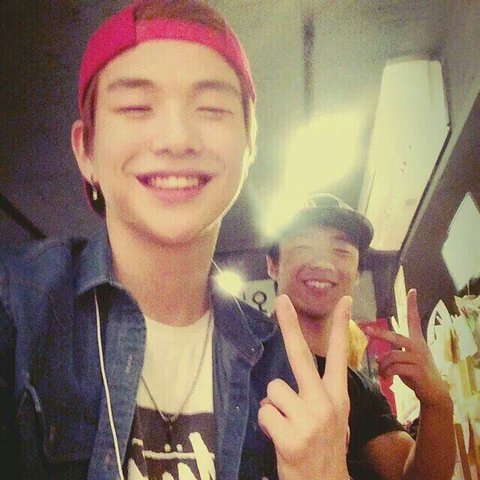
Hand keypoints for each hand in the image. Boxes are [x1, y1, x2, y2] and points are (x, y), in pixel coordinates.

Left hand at [258, 294, 351, 479]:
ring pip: (274, 389)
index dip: (341, 326)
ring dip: (274, 406)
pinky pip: (265, 412)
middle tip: (282, 300)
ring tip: (287, 424)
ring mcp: (309, 420)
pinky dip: (267, 423)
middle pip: (300, 355)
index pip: (339, 355)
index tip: (343, 300)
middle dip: (289, 325)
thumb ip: (318, 394)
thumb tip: (284, 382)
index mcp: (337, 396)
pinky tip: (281, 437)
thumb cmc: (324, 446)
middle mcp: (325, 403)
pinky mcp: (291, 437)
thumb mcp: (332, 417)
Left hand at [365, 289, 450, 408]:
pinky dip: (387, 373)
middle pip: (395, 336)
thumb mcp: (407, 359)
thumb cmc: (417, 374)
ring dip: (383, 365)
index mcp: (416, 340)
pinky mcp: (417, 370)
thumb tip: (377, 356)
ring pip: (392, 356)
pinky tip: (386, 378)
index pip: (414, 319)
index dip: (413, 305)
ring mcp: (418, 358)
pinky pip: (395, 368)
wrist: (434, 392)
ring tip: (382, 373)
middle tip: (366, 330)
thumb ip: (395, 353)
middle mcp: (418, 346)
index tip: (412, 290)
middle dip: (379, 333)